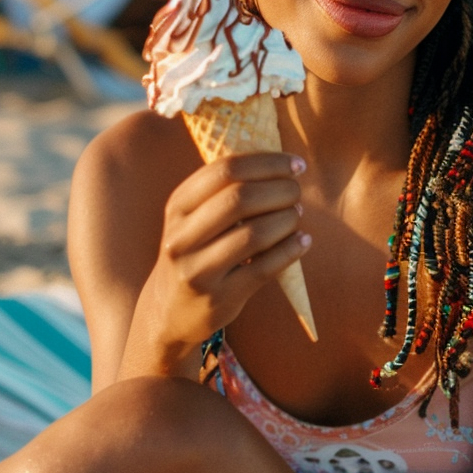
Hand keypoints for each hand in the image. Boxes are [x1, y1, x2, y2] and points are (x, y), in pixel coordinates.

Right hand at [124, 152, 307, 376]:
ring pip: (253, 234)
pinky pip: (264, 268)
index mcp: (178, 206)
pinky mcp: (220, 297)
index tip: (295, 164)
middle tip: (296, 192)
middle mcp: (182, 236)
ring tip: (296, 215)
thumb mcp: (193, 218)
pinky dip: (290, 250)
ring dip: (286, 219)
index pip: (225, 169)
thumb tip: (281, 162)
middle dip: (279, 190)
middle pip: (239, 198)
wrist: (169, 309)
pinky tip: (303, 241)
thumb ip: (224, 191)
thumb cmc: (195, 251)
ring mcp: (198, 270)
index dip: (267, 162)